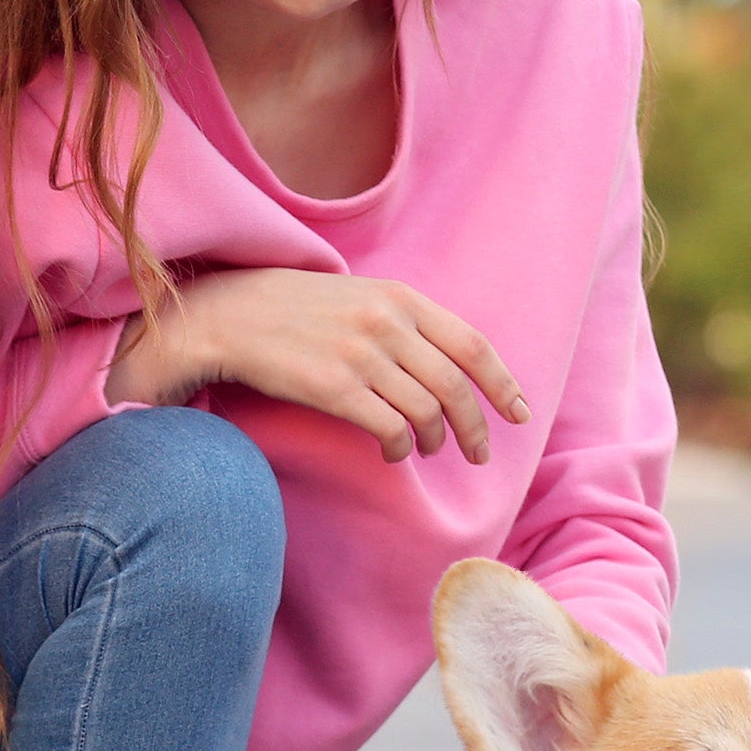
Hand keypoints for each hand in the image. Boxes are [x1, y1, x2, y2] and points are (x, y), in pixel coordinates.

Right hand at [106, 269, 529, 464]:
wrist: (232, 315)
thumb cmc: (298, 310)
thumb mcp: (361, 296)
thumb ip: (406, 321)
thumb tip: (449, 364)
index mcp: (401, 298)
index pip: (472, 345)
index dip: (502, 384)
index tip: (519, 413)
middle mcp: (387, 324)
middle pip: (456, 386)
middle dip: (476, 427)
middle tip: (479, 453)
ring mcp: (361, 355)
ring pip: (426, 412)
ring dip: (436, 440)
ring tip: (429, 450)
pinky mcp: (333, 388)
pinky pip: (389, 428)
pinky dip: (399, 447)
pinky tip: (392, 452)